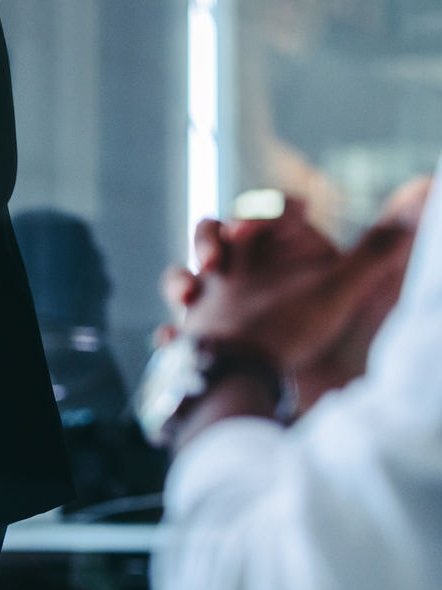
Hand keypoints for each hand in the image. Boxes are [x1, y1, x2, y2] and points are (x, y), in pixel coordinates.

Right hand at [175, 209, 414, 379]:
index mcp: (283, 253)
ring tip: (189, 299)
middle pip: (214, 231)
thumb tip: (428, 188)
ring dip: (179, 279)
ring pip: (185, 273)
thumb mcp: (342, 288)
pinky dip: (172, 332)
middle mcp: (249, 271)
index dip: (253, 216)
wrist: (284, 401)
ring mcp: (221, 300)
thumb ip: (378, 245)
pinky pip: (177, 327)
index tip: (245, 233)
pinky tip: (173, 337)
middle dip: (205, 240)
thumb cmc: (309, 335)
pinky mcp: (202, 333)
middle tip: (212, 263)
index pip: (267, 212)